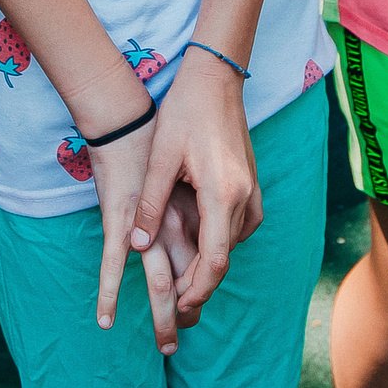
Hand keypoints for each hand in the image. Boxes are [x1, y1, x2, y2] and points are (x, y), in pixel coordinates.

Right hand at [84, 102, 178, 351]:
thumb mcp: (181, 177)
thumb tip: (199, 235)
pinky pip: (112, 264)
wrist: (126, 120)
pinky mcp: (118, 221)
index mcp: (192, 215)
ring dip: (165, 317)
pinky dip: (109, 293)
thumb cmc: (153, 145)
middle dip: (187, 315)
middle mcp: (175, 225)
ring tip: (168, 346)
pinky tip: (106, 320)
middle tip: (180, 342)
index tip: (193, 312)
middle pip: (187, 282)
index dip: (201, 292)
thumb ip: (190, 208)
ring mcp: (147, 226)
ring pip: (160, 282)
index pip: (205, 265)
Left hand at [128, 53, 261, 324]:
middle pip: (225, 257)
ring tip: (180, 283)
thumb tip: (135, 246)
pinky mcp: (251, 185)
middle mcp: (245, 196)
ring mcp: (253, 190)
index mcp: (223, 193)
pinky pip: (237, 225)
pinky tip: (195, 243)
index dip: (198, 288)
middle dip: (202, 286)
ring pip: (231, 243)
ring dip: (209, 265)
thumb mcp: (160, 159)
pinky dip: (217, 242)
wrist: (216, 78)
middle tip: (177, 308)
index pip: (215, 259)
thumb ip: (150, 205)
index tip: (179, 306)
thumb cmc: (185, 112)